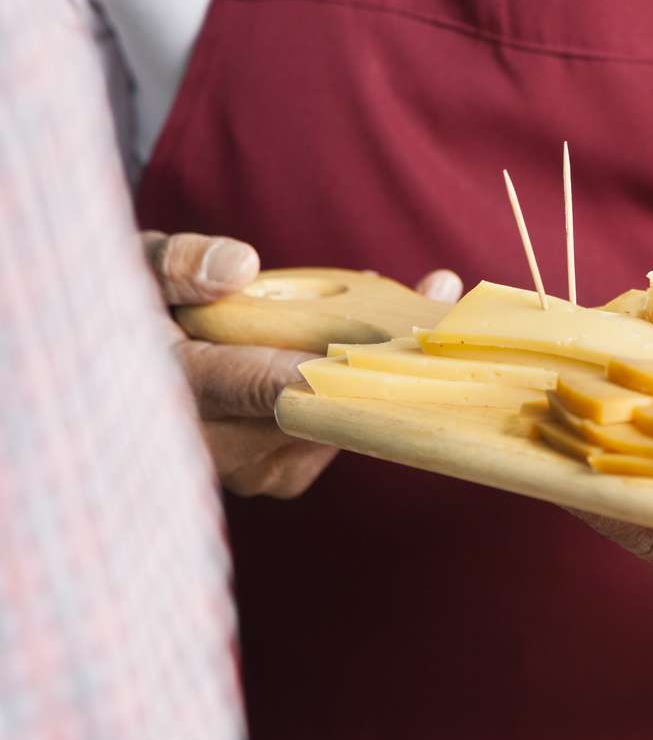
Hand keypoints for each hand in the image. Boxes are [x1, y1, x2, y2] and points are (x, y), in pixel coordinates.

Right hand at [143, 231, 460, 497]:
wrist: (124, 370)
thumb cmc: (133, 308)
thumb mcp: (137, 269)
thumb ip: (180, 264)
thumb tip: (239, 266)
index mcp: (176, 392)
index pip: (258, 388)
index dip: (326, 370)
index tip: (387, 347)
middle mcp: (217, 447)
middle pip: (322, 406)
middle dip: (380, 354)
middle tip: (440, 295)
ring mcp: (254, 470)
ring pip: (342, 420)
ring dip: (381, 369)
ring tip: (425, 305)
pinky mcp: (283, 476)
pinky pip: (344, 430)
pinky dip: (368, 389)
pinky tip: (392, 346)